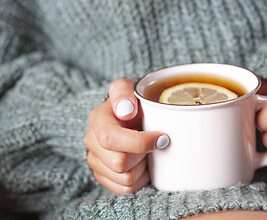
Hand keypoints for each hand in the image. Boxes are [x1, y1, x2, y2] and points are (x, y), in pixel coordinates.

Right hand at [84, 79, 168, 193]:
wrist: (133, 116)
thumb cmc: (135, 102)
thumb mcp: (130, 87)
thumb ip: (123, 91)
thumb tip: (125, 111)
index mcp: (97, 119)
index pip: (111, 139)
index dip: (140, 142)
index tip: (163, 138)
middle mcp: (92, 141)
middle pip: (120, 163)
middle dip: (143, 155)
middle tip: (154, 144)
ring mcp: (96, 161)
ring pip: (125, 179)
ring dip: (143, 168)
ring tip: (147, 153)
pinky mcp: (104, 177)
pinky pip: (125, 189)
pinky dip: (139, 180)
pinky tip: (142, 164)